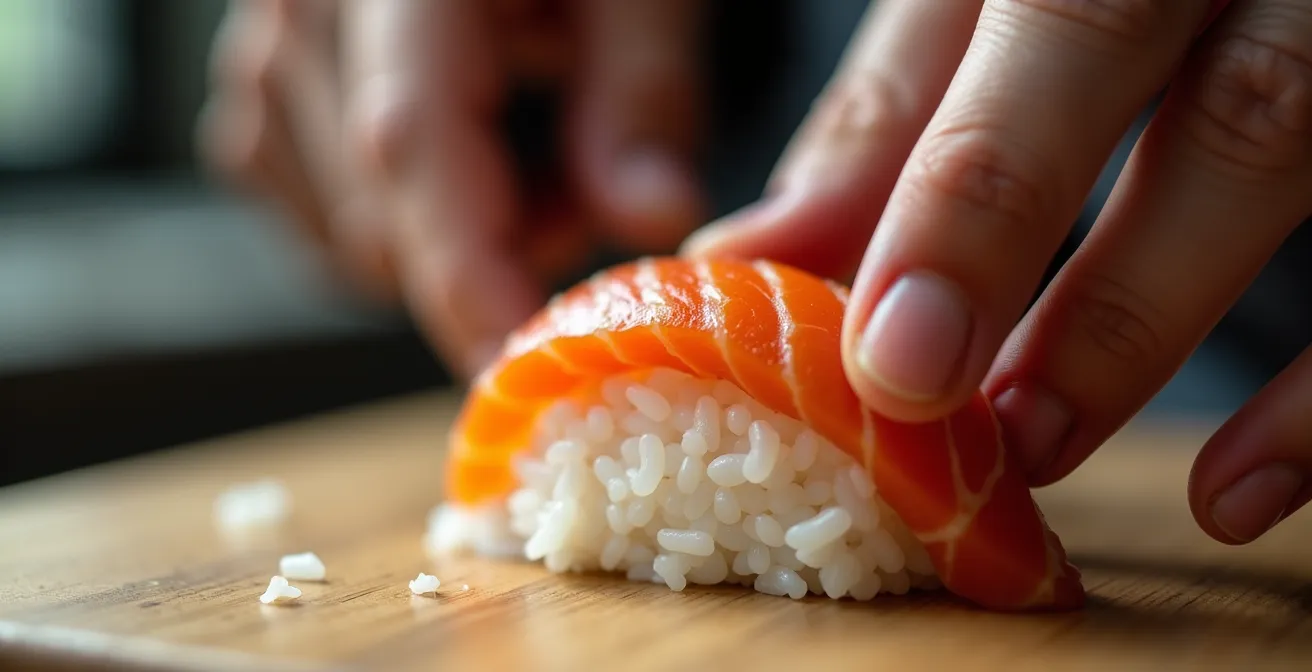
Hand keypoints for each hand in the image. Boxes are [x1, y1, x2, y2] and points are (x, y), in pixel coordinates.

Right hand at [199, 0, 705, 377]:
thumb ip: (644, 93)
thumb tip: (654, 220)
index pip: (410, 148)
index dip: (471, 278)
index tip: (533, 375)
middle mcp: (300, 13)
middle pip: (380, 219)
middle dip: (499, 253)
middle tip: (595, 193)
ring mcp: (264, 51)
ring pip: (346, 236)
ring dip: (454, 241)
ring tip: (535, 154)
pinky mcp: (258, 85)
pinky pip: (315, 214)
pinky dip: (402, 223)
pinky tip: (467, 156)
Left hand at [684, 0, 1311, 544]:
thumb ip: (894, 111)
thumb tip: (750, 259)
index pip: (1028, 15)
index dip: (949, 186)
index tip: (874, 346)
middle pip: (1141, 50)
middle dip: (1016, 227)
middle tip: (924, 391)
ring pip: (1280, 136)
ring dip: (1142, 316)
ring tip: (1034, 440)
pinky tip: (1235, 495)